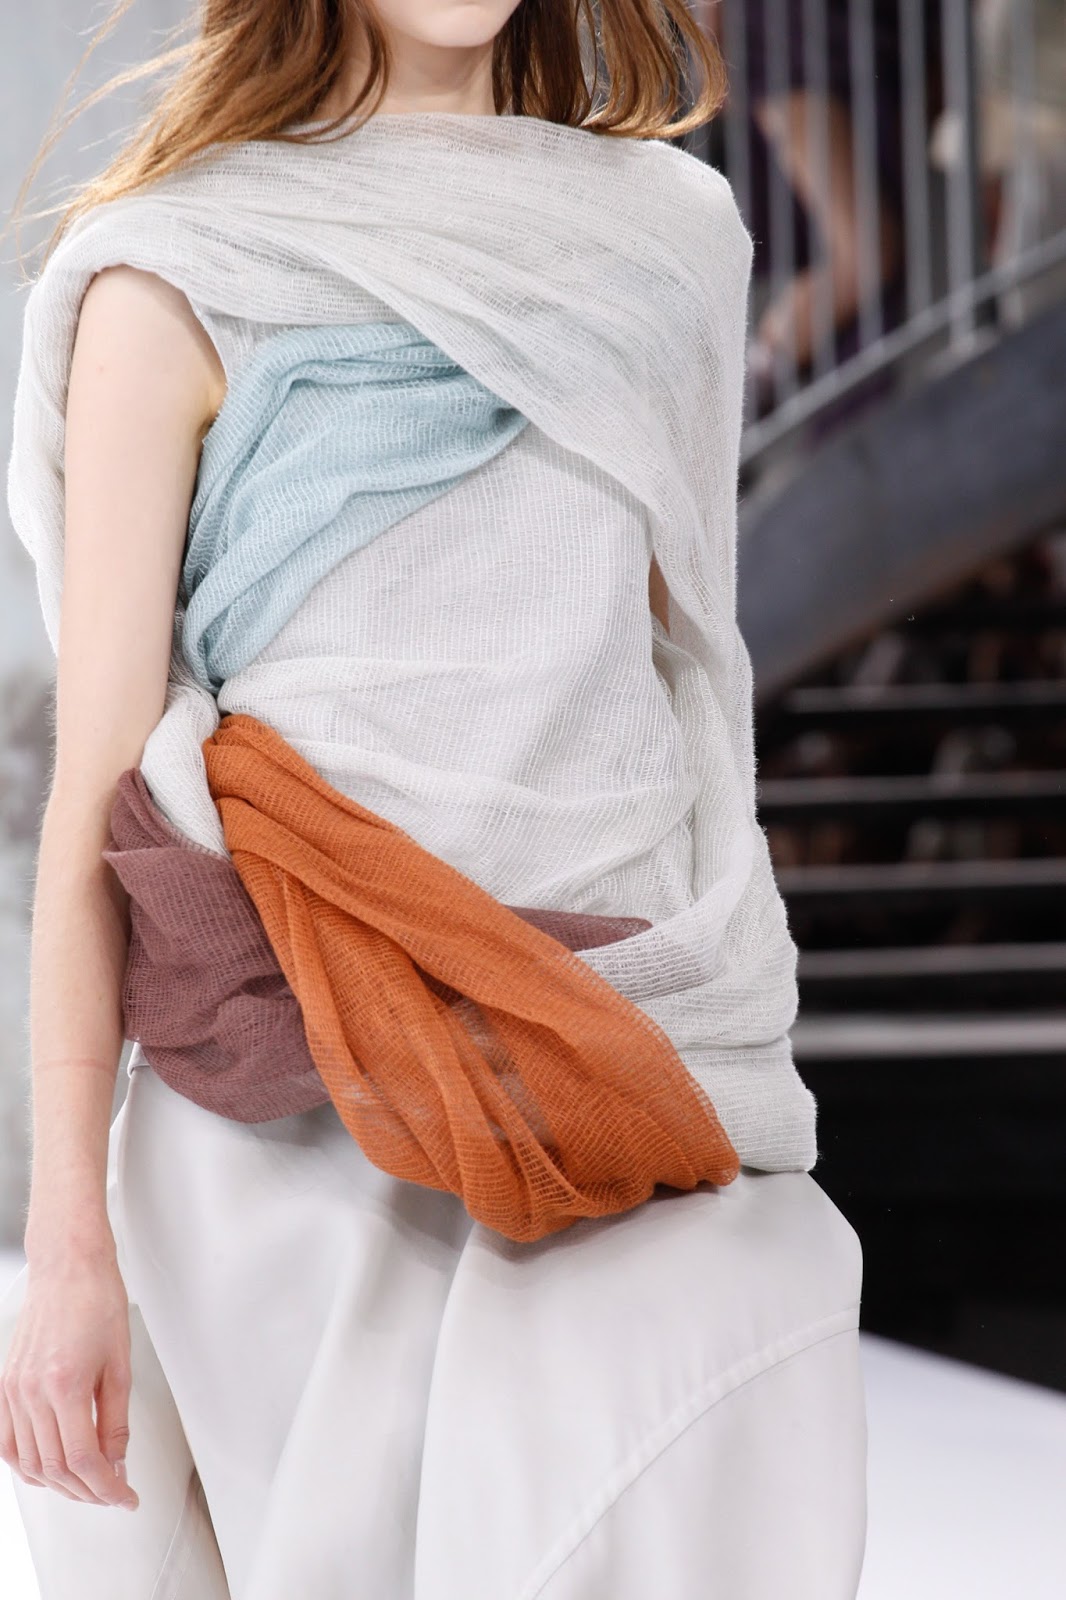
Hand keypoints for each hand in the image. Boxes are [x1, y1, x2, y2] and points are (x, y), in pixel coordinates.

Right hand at [0, 1244, 138, 1508]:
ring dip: (60, 1484)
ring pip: (30, 1463)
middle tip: (113, 1492)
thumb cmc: (97, 1301)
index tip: (125, 1496)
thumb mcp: (120, 1364)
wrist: (67, 1266)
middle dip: (88, 1491)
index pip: (83, 1462)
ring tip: (88, 1484)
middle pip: (56, 1469)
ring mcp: (13, 1391)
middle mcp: (32, 1393)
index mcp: (66, 1385)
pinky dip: (28, 1466)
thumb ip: (116, 1421)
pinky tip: (49, 1469)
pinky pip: (9, 1443)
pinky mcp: (5, 1385)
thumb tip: (117, 1462)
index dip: (107, 1489)